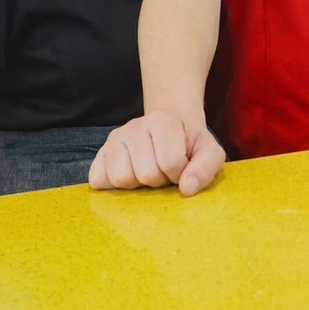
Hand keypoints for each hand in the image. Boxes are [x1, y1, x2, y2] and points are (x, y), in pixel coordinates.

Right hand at [88, 110, 225, 195]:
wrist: (171, 128)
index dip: (179, 174)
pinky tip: (130, 175)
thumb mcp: (209, 152)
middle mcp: (134, 125)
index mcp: (163, 120)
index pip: (170, 163)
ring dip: (138, 184)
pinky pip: (98, 180)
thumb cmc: (190, 144)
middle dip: (159, 180)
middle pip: (146, 173)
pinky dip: (113, 186)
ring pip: (121, 178)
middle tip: (164, 170)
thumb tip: (187, 189)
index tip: (182, 168)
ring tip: (148, 171)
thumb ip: (206, 168)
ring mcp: (114, 139)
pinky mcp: (100, 154)